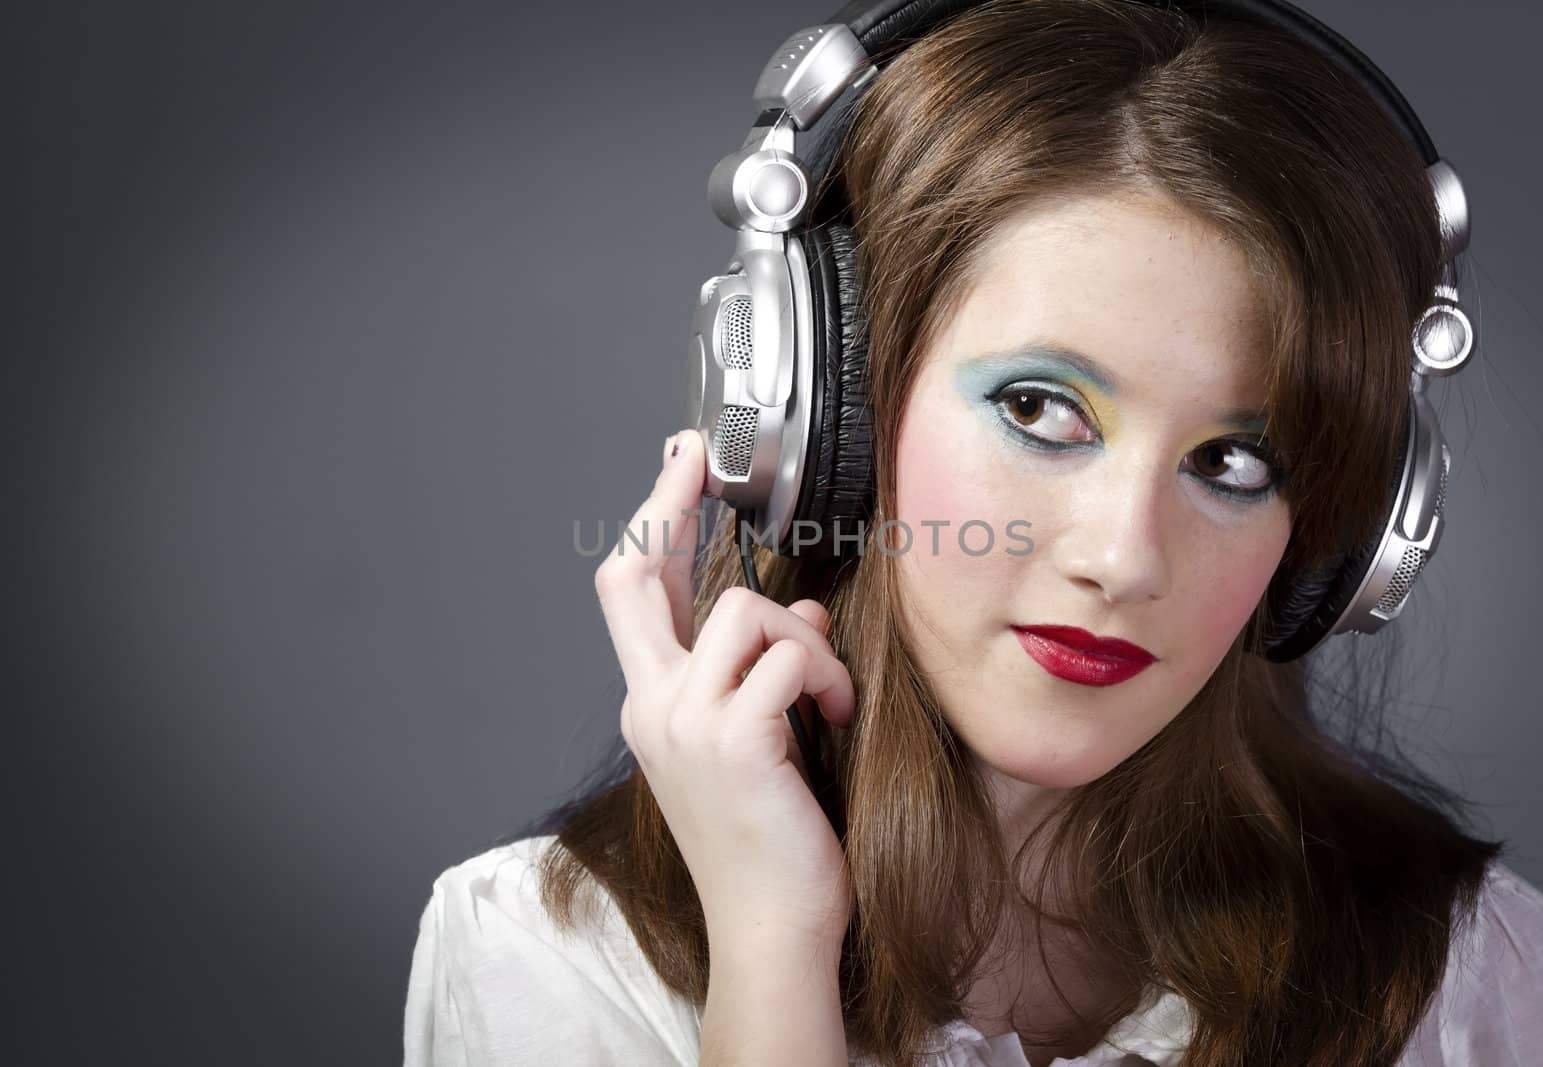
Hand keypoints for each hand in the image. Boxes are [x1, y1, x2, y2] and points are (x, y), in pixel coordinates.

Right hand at [593, 429, 856, 949]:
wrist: (772, 927)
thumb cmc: (769, 841)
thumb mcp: (759, 740)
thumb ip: (761, 671)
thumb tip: (799, 610)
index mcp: (650, 706)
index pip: (630, 595)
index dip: (649, 522)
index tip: (677, 468)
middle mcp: (651, 706)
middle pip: (633, 577)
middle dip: (666, 502)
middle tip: (698, 456)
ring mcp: (683, 720)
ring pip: (745, 610)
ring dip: (806, 639)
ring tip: (828, 696)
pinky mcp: (732, 736)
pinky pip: (791, 654)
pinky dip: (826, 674)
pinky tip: (835, 716)